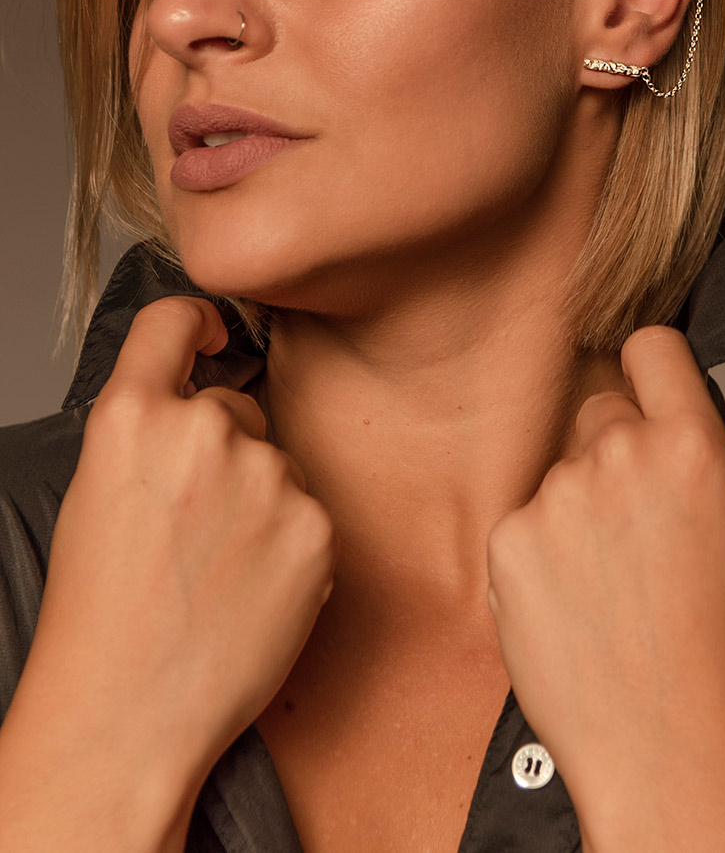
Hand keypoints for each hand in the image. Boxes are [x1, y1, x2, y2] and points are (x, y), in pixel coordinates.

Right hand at [0, 297, 336, 848]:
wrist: (128, 715)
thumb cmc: (101, 616)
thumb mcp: (97, 493)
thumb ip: (151, 429)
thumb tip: (203, 396)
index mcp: (134, 417)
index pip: (175, 320)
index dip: (197, 325)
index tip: (213, 338)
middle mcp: (205, 431)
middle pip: (237, 408)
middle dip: (224, 450)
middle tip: (193, 525)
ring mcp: (268, 477)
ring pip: (278, 462)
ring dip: (260, 497)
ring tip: (218, 568)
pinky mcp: (316, 525)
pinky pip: (309, 511)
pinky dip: (290, 542)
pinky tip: (251, 589)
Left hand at [486, 326, 724, 850]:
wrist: (660, 738)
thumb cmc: (710, 646)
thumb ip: (695, 460)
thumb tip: (661, 424)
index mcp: (691, 446)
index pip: (652, 346)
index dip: (646, 365)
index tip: (640, 381)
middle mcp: (620, 454)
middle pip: (597, 409)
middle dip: (610, 449)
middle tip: (628, 519)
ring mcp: (557, 494)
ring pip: (558, 472)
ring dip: (574, 507)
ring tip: (602, 581)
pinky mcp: (509, 536)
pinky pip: (524, 519)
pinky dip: (539, 551)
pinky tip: (569, 601)